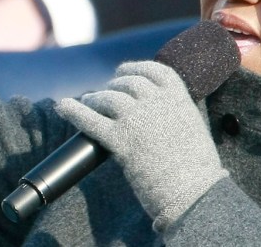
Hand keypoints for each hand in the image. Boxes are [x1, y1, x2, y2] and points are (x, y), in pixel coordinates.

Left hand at [55, 61, 228, 231]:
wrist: (195, 193)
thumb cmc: (198, 171)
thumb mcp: (194, 131)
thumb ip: (176, 117)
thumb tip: (161, 119)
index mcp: (180, 98)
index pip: (155, 71)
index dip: (136, 68)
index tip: (124, 70)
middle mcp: (157, 102)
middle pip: (128, 83)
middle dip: (114, 85)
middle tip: (105, 93)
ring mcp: (137, 119)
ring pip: (108, 98)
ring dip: (96, 98)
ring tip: (88, 101)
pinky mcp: (120, 140)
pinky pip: (91, 120)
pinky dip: (74, 111)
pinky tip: (62, 106)